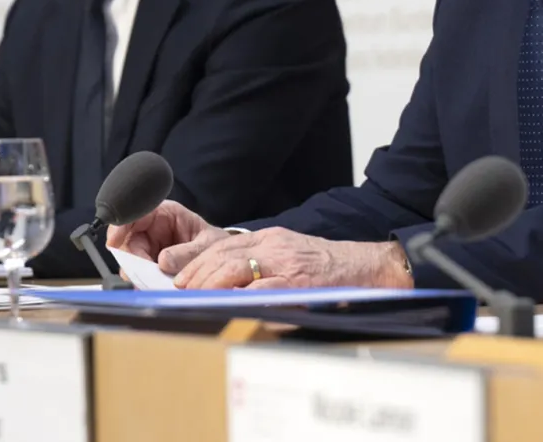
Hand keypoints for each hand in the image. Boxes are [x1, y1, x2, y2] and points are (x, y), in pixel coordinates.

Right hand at [107, 200, 225, 274]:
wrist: (224, 260)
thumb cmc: (216, 245)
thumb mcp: (207, 245)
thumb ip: (187, 252)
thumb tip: (163, 262)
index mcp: (166, 214)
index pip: (136, 213)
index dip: (121, 225)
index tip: (114, 242)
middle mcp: (153, 229)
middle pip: (127, 241)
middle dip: (130, 259)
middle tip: (139, 275)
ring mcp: (149, 248)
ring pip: (130, 260)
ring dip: (137, 273)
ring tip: (152, 282)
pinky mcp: (149, 265)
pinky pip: (138, 273)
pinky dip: (142, 282)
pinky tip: (153, 286)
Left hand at [173, 228, 412, 290]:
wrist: (365, 266)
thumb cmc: (326, 267)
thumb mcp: (289, 256)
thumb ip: (261, 265)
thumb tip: (226, 286)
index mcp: (270, 239)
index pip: (223, 244)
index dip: (196, 258)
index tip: (178, 273)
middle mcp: (274, 245)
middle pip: (223, 253)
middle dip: (197, 271)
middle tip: (180, 288)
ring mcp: (285, 262)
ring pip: (235, 267)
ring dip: (210, 283)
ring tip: (194, 296)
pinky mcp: (296, 280)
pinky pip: (261, 287)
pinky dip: (239, 295)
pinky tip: (225, 303)